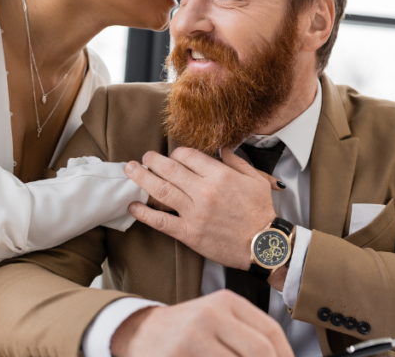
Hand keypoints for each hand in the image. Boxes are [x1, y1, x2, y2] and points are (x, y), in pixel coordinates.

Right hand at [111, 290, 292, 356]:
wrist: (138, 333)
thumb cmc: (187, 331)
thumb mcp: (218, 321)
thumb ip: (248, 335)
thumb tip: (281, 356)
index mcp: (227, 301)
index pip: (270, 331)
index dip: (286, 354)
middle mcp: (212, 314)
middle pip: (260, 350)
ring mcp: (194, 335)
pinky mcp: (179, 353)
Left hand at [127, 147, 276, 269]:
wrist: (263, 245)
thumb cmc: (261, 212)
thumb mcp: (256, 180)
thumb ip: (237, 162)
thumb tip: (223, 149)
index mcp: (220, 176)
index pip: (188, 156)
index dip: (176, 153)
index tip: (172, 156)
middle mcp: (204, 191)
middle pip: (170, 169)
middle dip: (153, 160)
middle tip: (144, 158)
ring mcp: (195, 213)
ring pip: (161, 191)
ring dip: (142, 178)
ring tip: (131, 170)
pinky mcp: (189, 233)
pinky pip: (161, 221)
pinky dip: (144, 213)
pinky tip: (133, 205)